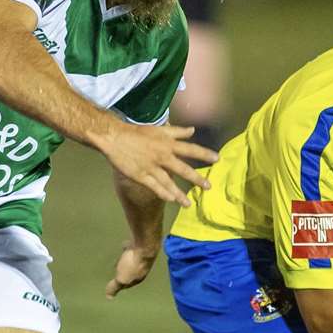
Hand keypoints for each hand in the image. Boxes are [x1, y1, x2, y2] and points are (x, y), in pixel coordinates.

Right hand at [99, 123, 216, 205]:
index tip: (217, 159)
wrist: (115, 138)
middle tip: (208, 187)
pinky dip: (163, 193)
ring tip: (188, 204)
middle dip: (197, 178)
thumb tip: (192, 130)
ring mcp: (151, 167)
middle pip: (183, 169)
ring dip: (180, 194)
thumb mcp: (159, 129)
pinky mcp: (140, 175)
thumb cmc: (137, 132)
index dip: (204, 154)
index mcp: (167, 143)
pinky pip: (154, 186)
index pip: (190, 149)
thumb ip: (177, 131)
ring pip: (169, 182)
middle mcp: (162, 156)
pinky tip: (171, 200)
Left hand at [105, 241, 157, 298]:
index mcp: (138, 278)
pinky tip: (124, 246)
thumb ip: (115, 286)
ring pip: (132, 260)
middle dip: (125, 272)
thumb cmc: (133, 263)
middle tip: (117, 271)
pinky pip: (132, 248)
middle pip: (131, 271)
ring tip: (120, 259)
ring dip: (126, 260)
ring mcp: (142, 256)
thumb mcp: (121, 278)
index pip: (128, 284)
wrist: (145, 244)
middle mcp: (142, 268)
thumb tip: (109, 297)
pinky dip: (128, 249)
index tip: (114, 284)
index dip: (121, 284)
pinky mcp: (140, 245)